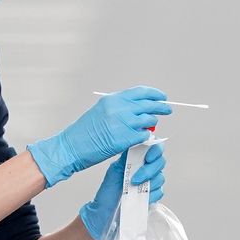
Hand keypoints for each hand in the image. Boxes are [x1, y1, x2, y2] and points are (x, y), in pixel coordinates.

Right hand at [27, 86, 170, 186]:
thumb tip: (138, 108)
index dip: (154, 93)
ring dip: (152, 123)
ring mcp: (123, 123)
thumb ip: (119, 108)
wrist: (72, 146)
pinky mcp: (125, 139)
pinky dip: (146, 137)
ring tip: (150, 126)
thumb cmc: (84, 132)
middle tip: (168, 109)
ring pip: (149, 120)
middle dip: (161, 106)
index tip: (162, 96)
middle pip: (149, 104)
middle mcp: (119, 108)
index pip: (140, 92)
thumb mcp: (101, 111)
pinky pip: (145, 135)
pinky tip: (143, 138)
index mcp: (112, 99)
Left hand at [79, 145, 166, 239]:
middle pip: (160, 162)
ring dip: (148, 183)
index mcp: (136, 159)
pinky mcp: (152, 196)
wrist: (105, 213)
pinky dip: (151, 194)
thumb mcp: (115, 169)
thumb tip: (137, 143)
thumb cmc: (107, 191)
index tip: (148, 158)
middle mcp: (145, 169)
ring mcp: (150, 182)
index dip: (155, 150)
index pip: (154, 148)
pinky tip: (141, 197)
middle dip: (149, 170)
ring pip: (161, 177)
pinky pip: (160, 192)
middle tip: (135, 179)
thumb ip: (128, 157)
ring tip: (134, 188)